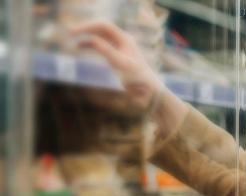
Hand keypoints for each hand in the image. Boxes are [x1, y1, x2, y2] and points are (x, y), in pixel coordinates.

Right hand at [72, 20, 188, 142]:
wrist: (150, 93)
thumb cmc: (138, 79)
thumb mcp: (120, 64)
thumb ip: (106, 50)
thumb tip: (91, 39)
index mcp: (125, 39)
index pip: (103, 25)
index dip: (87, 26)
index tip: (72, 32)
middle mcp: (123, 40)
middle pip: (101, 27)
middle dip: (85, 28)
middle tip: (69, 32)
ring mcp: (120, 48)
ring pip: (100, 35)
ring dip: (86, 35)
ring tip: (71, 38)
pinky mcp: (117, 57)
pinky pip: (101, 45)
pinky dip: (90, 44)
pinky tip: (79, 46)